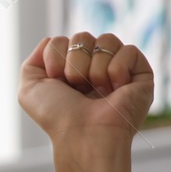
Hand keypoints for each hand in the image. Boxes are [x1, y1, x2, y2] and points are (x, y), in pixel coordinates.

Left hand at [19, 33, 153, 145]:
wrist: (84, 135)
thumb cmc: (58, 117)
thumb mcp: (29, 90)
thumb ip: (32, 62)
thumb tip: (50, 39)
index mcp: (70, 71)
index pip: (61, 41)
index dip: (55, 58)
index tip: (58, 82)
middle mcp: (94, 68)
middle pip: (82, 37)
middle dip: (74, 63)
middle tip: (77, 88)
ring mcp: (118, 70)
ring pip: (106, 39)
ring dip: (94, 68)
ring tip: (97, 90)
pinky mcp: (141, 74)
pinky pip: (129, 50)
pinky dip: (117, 70)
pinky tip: (116, 90)